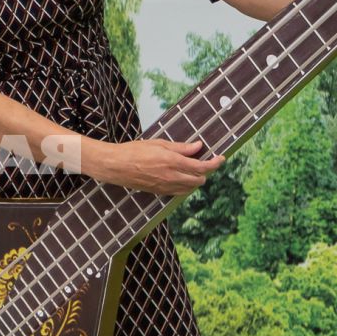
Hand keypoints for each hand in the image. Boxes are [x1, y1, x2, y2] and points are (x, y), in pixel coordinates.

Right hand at [84, 138, 224, 197]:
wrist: (115, 166)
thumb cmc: (134, 151)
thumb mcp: (159, 143)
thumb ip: (181, 147)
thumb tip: (198, 147)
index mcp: (173, 162)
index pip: (202, 166)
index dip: (215, 163)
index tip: (221, 158)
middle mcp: (172, 177)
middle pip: (199, 180)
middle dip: (206, 171)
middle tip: (206, 161)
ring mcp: (166, 187)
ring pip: (191, 188)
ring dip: (196, 180)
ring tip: (194, 170)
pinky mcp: (159, 192)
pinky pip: (179, 192)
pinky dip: (186, 186)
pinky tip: (183, 179)